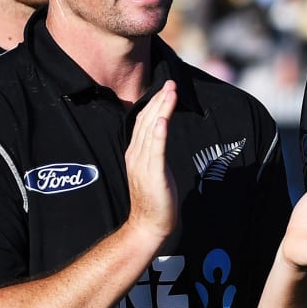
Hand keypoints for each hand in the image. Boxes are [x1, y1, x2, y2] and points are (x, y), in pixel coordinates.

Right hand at [123, 81, 178, 240]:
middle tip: (170, 83)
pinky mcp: (152, 174)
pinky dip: (158, 133)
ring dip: (161, 109)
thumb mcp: (154, 168)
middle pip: (147, 121)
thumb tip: (162, 133)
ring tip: (170, 92)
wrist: (148, 225)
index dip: (154, 103)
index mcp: (135, 152)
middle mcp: (136, 155)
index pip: (144, 122)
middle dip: (159, 100)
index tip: (165, 87)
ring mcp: (143, 164)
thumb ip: (155, 150)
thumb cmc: (154, 198)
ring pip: (151, 130)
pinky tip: (162, 119)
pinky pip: (155, 150)